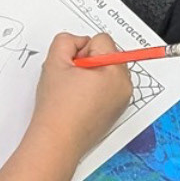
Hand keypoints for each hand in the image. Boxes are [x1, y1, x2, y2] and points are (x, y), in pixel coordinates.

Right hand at [31, 32, 131, 157]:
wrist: (57, 140)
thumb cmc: (57, 107)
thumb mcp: (54, 61)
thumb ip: (65, 41)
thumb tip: (77, 42)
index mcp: (115, 70)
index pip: (101, 40)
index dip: (81, 51)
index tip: (72, 68)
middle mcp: (125, 84)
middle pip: (108, 54)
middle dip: (89, 62)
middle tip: (72, 81)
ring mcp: (123, 99)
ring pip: (108, 70)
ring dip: (93, 75)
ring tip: (75, 93)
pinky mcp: (118, 110)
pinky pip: (109, 88)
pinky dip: (96, 90)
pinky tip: (81, 102)